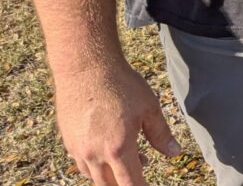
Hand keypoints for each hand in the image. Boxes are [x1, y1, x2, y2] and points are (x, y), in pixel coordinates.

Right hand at [54, 60, 179, 185]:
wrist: (85, 67)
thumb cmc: (121, 85)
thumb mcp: (149, 108)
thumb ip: (161, 134)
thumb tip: (175, 153)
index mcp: (118, 149)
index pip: (130, 184)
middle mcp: (94, 154)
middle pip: (109, 185)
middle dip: (125, 183)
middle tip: (141, 168)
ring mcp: (77, 148)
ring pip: (93, 176)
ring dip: (110, 174)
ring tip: (128, 156)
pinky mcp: (67, 140)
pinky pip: (81, 162)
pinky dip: (95, 164)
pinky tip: (106, 148)